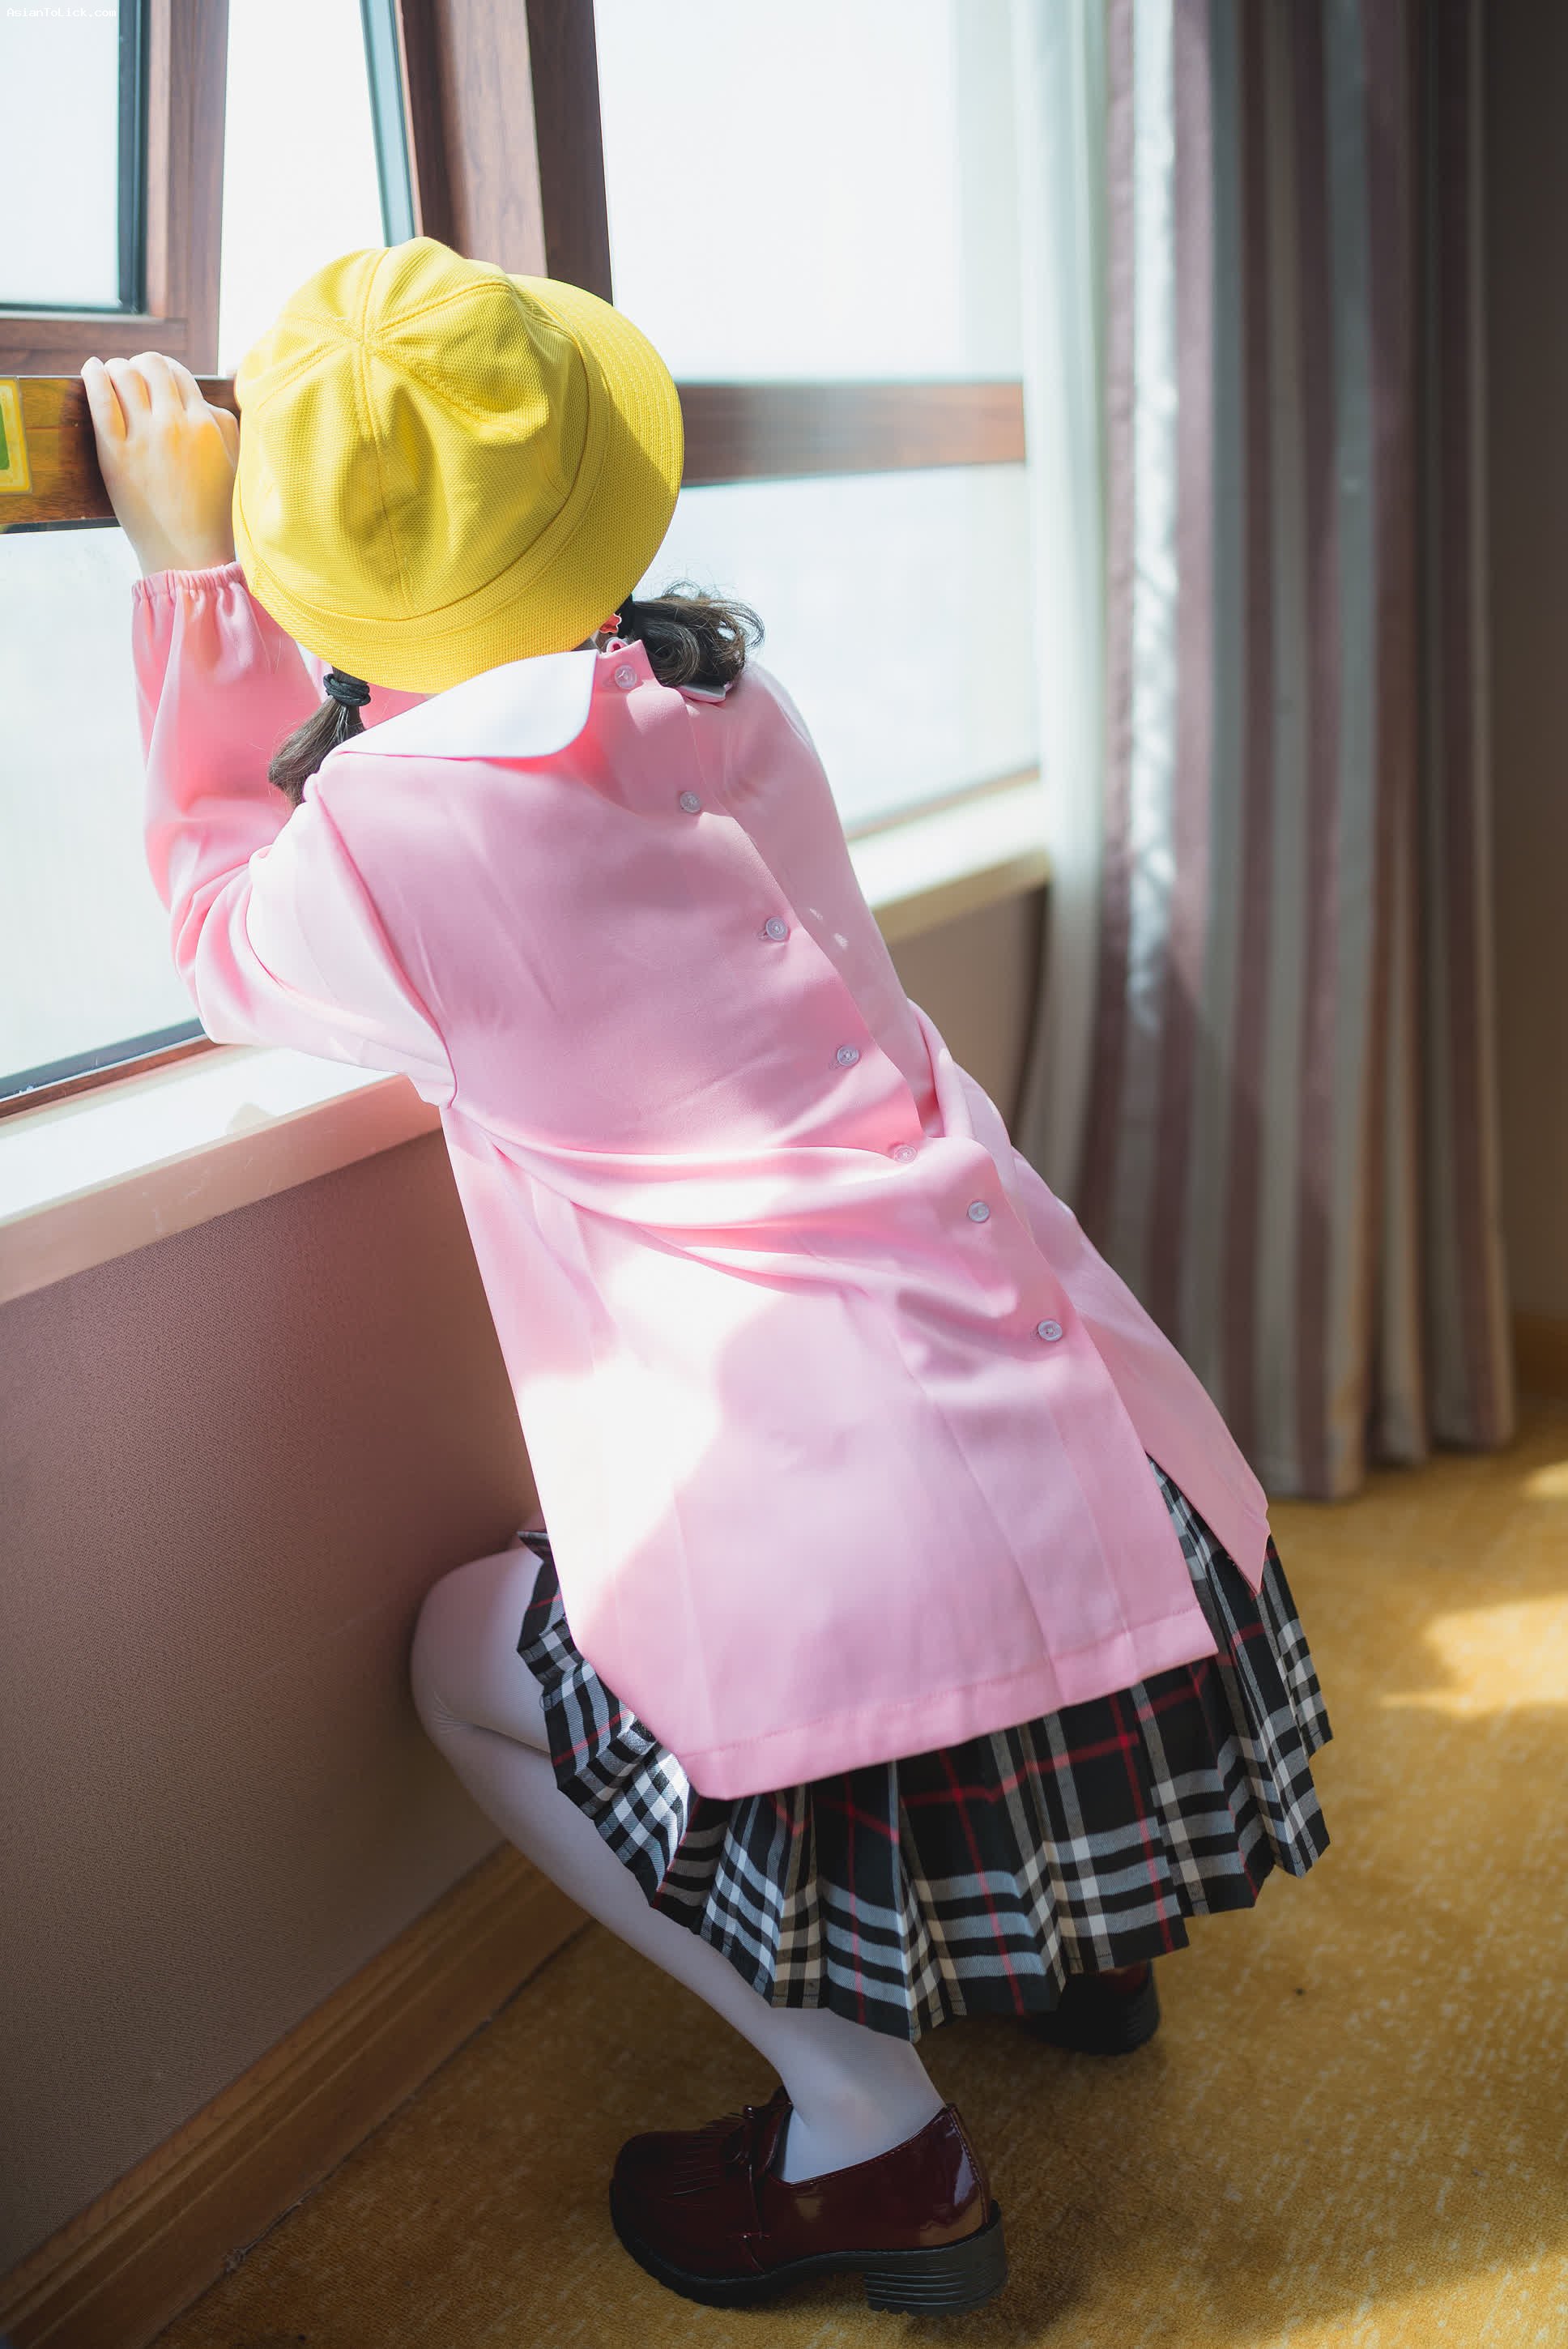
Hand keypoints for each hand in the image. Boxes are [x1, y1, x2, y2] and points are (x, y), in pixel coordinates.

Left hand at [80, 351, 239, 578]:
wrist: (190, 556)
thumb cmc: (215, 516)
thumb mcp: (233, 465)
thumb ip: (223, 425)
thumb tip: (201, 398)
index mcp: (207, 426)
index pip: (179, 373)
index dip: (165, 370)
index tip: (156, 380)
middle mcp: (175, 424)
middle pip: (151, 365)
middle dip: (140, 365)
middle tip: (132, 377)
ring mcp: (143, 437)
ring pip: (124, 374)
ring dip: (116, 368)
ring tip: (111, 375)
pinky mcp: (115, 453)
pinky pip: (99, 399)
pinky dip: (92, 375)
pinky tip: (91, 369)